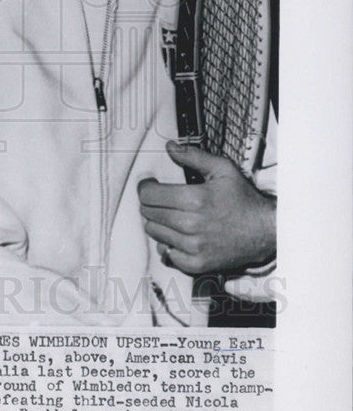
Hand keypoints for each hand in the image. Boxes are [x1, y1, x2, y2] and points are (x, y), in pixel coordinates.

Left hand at [137, 141, 275, 275]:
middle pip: (148, 214)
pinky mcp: (198, 263)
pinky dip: (169, 244)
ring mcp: (194, 246)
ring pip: (155, 233)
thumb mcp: (222, 169)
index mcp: (195, 199)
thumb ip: (194, 156)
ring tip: (172, 216)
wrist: (265, 230)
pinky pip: (168, 254)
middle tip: (162, 200)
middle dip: (151, 204)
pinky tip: (179, 235)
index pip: (149, 195)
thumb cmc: (243, 199)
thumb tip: (170, 147)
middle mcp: (191, 224)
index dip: (145, 188)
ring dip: (158, 223)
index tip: (151, 186)